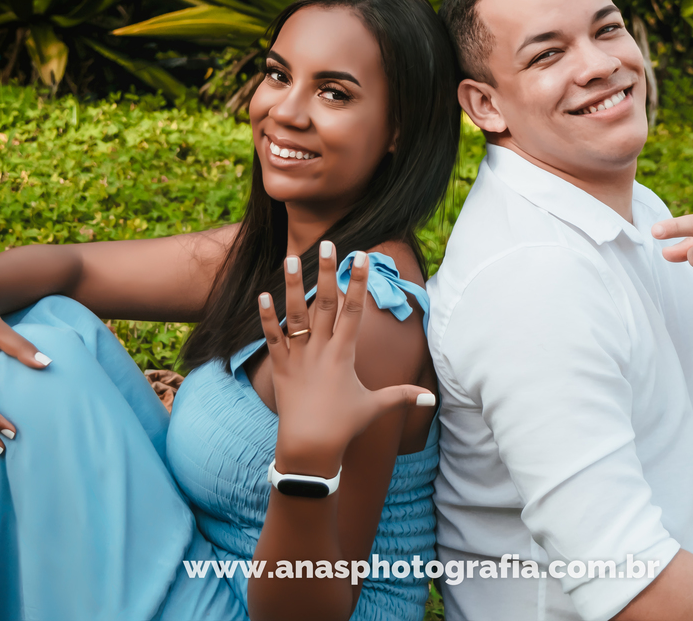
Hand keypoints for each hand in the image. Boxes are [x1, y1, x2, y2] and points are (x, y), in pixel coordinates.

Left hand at [257, 242, 434, 477]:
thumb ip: (402, 397)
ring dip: (293, 285)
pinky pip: (272, 338)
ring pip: (295, 314)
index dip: (358, 282)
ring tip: (291, 258)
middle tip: (328, 243)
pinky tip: (261, 295)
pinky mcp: (279, 367)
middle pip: (326, 303)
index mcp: (344, 354)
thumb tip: (431, 398)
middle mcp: (321, 350)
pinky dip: (265, 318)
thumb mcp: (374, 407)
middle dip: (328, 271)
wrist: (308, 448)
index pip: (354, 310)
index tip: (361, 257)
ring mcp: (298, 357)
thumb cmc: (343, 426)